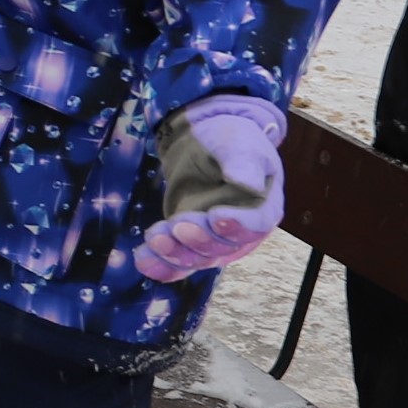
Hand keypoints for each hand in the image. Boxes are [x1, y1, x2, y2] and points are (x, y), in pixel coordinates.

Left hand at [134, 97, 286, 282]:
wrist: (205, 144)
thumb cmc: (230, 141)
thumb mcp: (239, 143)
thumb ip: (243, 162)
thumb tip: (249, 183)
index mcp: (264, 207)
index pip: (254, 224)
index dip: (236, 225)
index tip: (215, 215)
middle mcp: (242, 233)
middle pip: (223, 247)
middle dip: (199, 239)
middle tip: (177, 224)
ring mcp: (215, 242)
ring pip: (198, 259)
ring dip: (175, 253)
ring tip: (154, 238)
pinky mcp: (190, 245)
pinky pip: (178, 264)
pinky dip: (161, 266)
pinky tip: (143, 259)